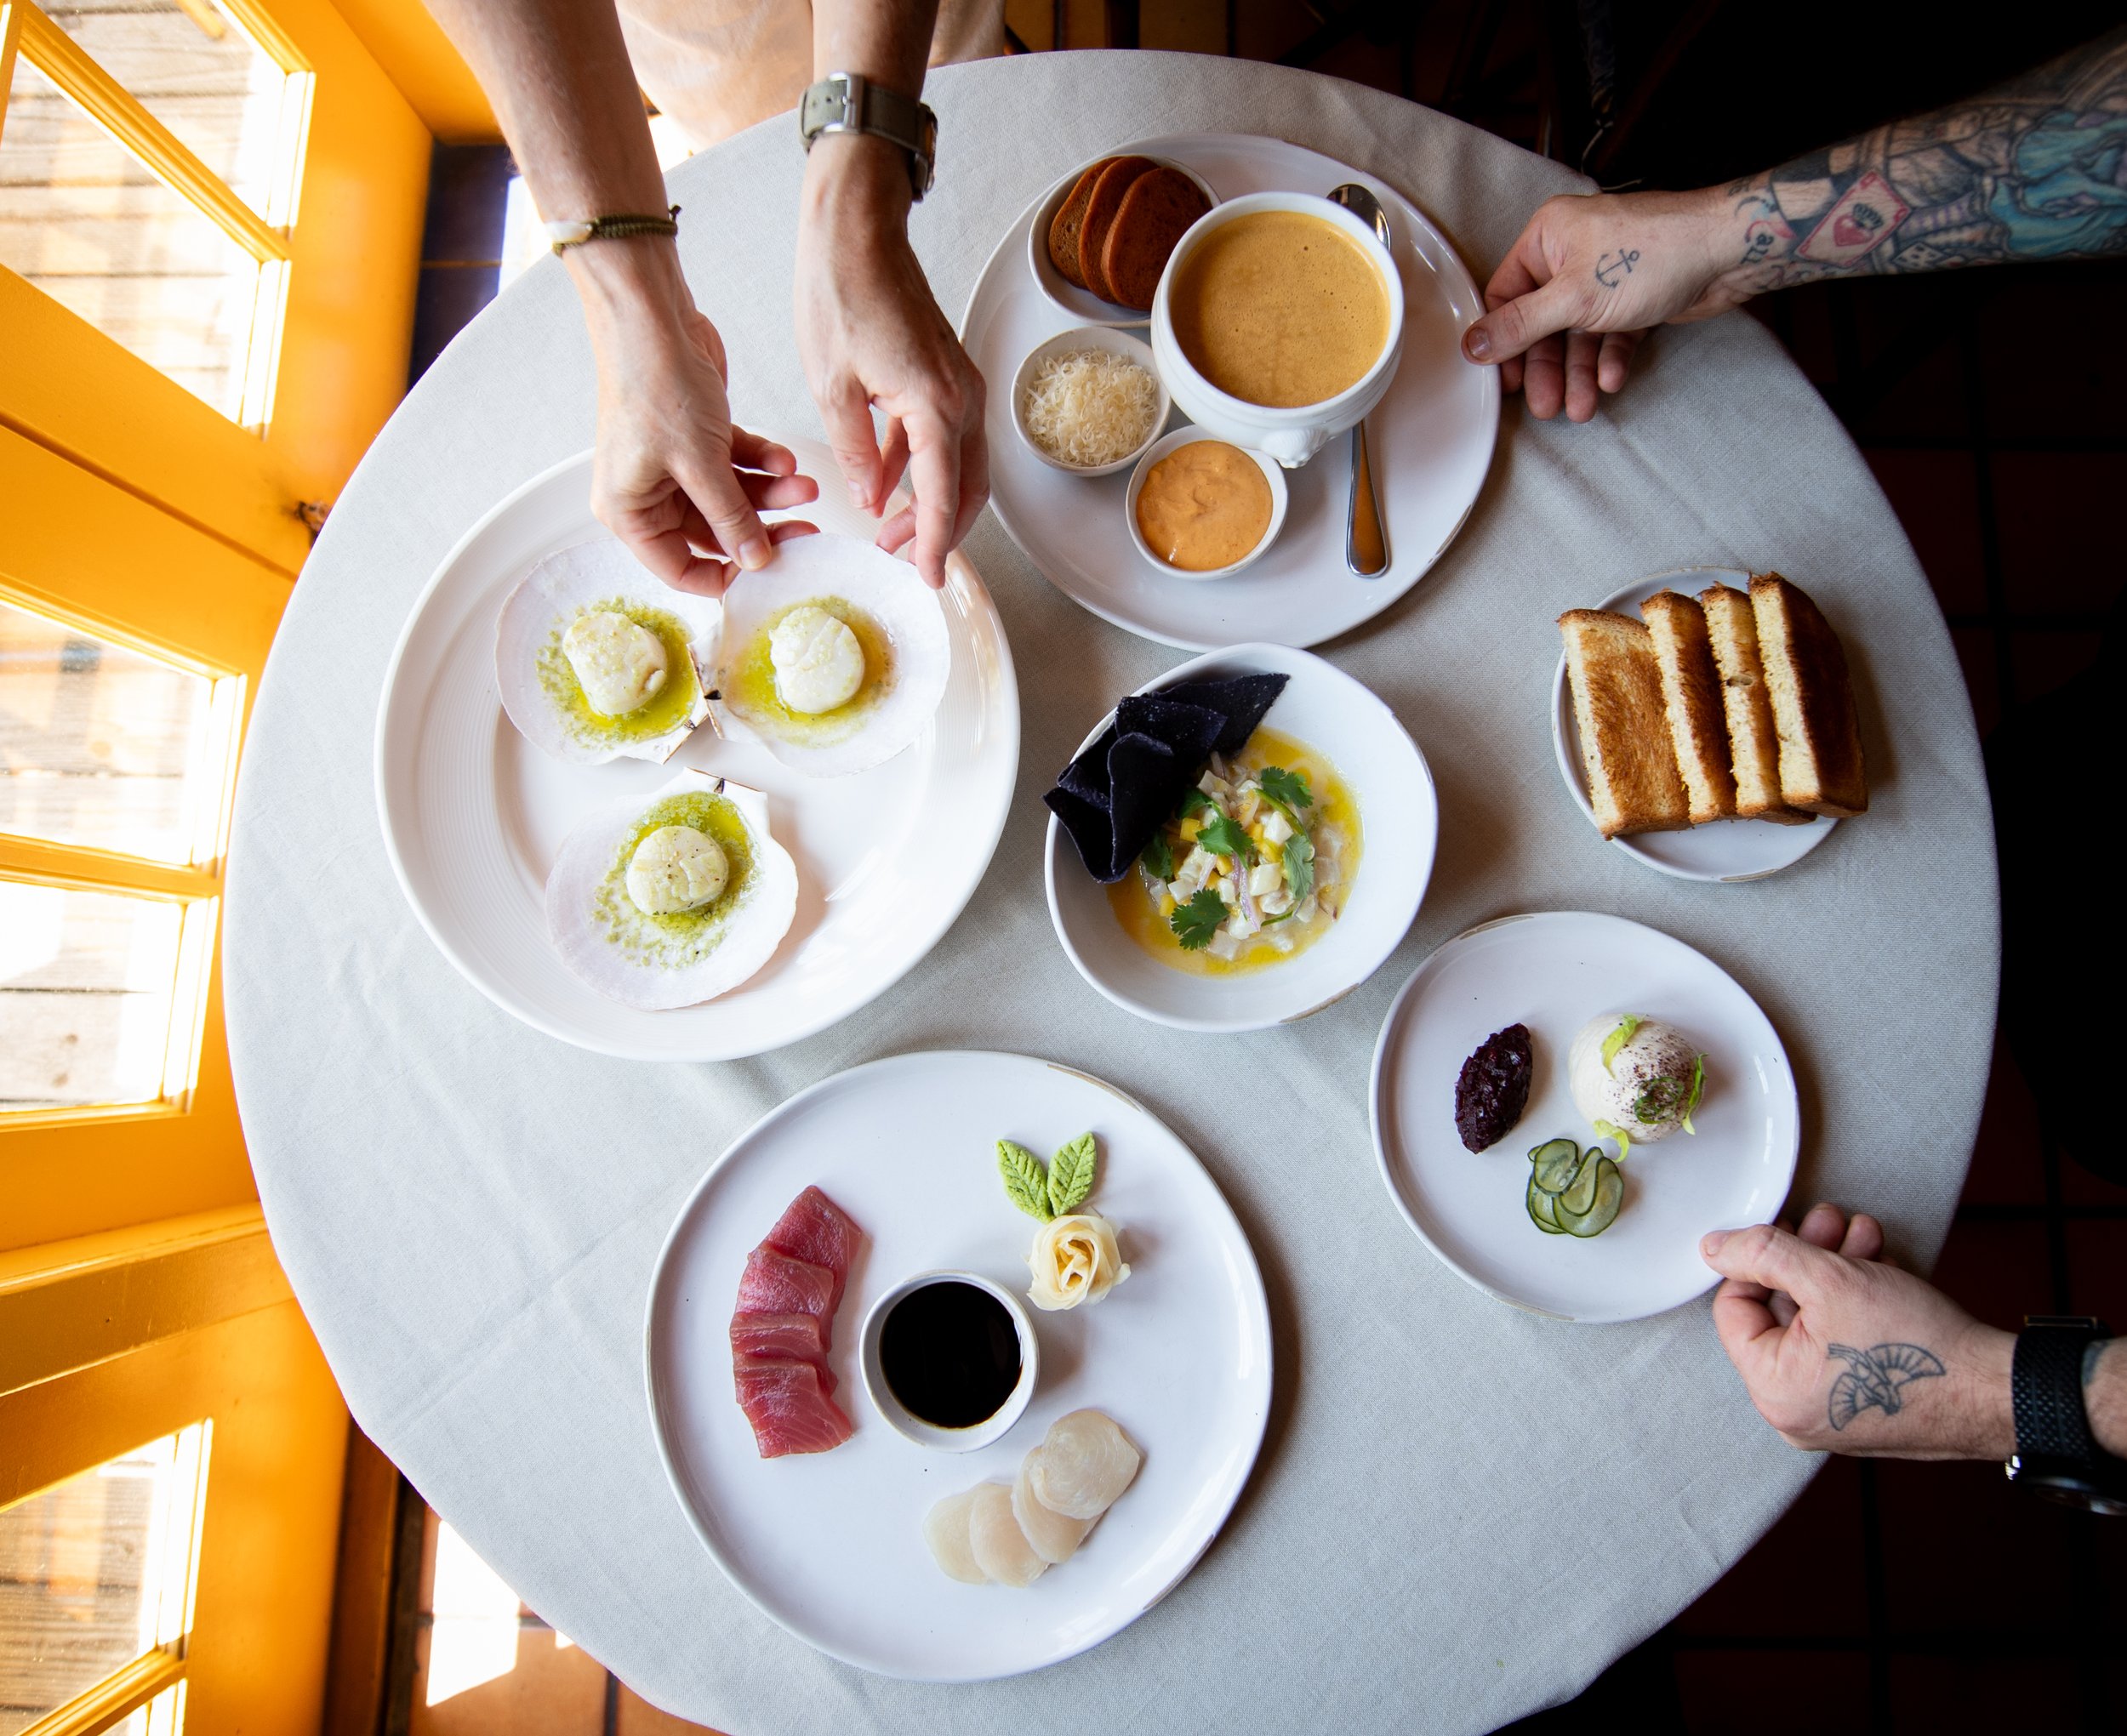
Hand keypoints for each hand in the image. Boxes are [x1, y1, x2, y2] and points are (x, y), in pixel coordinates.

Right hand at [576, 244, 820, 594]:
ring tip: (806, 486)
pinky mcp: (696, 438)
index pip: (679, 569)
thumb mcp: (699, 464)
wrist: (652, 317)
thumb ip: (731, 517)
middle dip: (761, 531)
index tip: (768, 577)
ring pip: (732, 498)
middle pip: (714, 534)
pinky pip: (737, 465)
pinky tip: (785, 459)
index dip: (725, 577)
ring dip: (772, 494)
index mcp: (629, 512)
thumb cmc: (655, 386)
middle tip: (805, 534)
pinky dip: (763, 463)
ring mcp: (672, 465)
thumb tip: (755, 561)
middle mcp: (647, 493)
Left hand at [796, 134, 987, 587]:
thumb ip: (856, 449)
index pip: (942, 494)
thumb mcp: (831, 384)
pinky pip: (944, 438)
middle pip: (968, 489)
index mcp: (935, 404)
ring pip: (961, 466)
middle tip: (903, 562)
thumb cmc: (841, 291)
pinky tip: (883, 486)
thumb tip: (869, 497)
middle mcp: (962, 397)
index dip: (933, 543)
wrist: (858, 229)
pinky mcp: (947, 375)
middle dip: (939, 532)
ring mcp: (961, 385)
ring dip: (932, 504)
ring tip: (888, 532)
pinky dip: (922, 470)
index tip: (928, 579)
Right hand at [1461, 186, 1754, 421]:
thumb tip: (1474, 344)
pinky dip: (1609, 359)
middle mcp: (1573, 253)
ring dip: (1577, 373)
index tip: (1505, 378)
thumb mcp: (1573, 298)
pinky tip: (1611, 378)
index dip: (1503, 340)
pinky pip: (1610, 334)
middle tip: (1545, 404)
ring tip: (1581, 405)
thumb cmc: (1656, 252)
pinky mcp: (1634, 297)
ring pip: (1578, 335)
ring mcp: (1606, 276)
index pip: (1507, 295)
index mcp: (1549, 236)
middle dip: (1547, 368)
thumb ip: (1519, 325)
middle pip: (1543, 322)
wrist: (1727, 253)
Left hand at [1700, 1203, 2015, 1459]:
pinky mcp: (1868, 1405)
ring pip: (1816, 1322)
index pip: (1734, 1309)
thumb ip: (1764, 1255)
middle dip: (1807, 1256)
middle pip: (1779, 1312)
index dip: (1755, 1260)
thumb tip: (1713, 1247)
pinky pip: (1844, 1344)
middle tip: (1829, 1220)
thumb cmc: (1918, 1344)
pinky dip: (1858, 1302)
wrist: (2000, 1389)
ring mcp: (1834, 1412)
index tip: (1784, 1229)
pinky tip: (1880, 1265)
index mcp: (1773, 1391)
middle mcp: (1796, 1412)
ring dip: (1837, 1269)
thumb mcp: (1830, 1279)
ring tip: (1864, 1235)